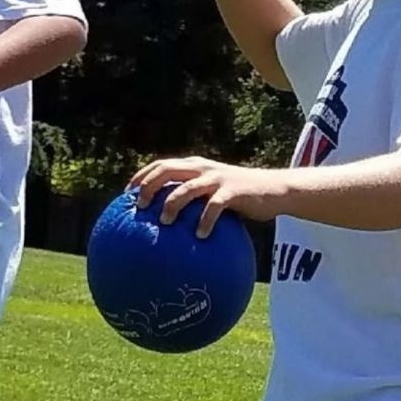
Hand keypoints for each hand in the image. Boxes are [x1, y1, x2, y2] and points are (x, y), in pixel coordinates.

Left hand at [128, 154, 282, 236]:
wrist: (274, 190)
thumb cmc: (241, 197)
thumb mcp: (214, 193)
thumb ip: (194, 200)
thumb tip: (169, 224)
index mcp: (195, 166)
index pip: (161, 164)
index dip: (142, 176)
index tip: (126, 193)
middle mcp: (203, 168)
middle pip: (167, 170)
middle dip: (149, 186)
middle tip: (139, 207)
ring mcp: (217, 179)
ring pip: (186, 188)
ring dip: (171, 205)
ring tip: (163, 224)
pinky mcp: (233, 192)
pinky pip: (213, 207)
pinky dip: (204, 221)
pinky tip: (200, 236)